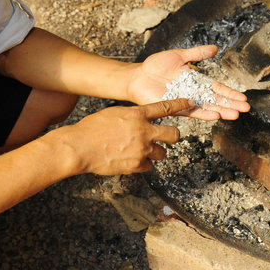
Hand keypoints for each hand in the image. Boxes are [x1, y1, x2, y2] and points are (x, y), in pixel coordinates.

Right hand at [58, 98, 193, 175]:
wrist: (79, 147)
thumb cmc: (92, 129)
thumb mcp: (114, 113)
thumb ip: (132, 116)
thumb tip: (143, 119)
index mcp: (137, 114)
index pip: (165, 107)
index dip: (180, 104)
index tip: (190, 103)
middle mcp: (143, 130)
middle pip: (174, 134)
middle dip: (173, 136)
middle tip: (169, 137)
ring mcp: (141, 149)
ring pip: (163, 152)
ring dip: (155, 152)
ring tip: (140, 150)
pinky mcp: (137, 165)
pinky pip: (149, 165)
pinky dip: (143, 163)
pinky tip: (130, 159)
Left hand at [126, 45, 248, 121]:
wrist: (138, 75)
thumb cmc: (156, 65)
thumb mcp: (179, 55)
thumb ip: (197, 53)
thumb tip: (216, 48)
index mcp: (196, 81)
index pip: (217, 88)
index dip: (230, 93)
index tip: (243, 98)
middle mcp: (193, 93)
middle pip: (216, 100)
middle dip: (231, 104)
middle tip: (246, 109)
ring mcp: (185, 101)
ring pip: (207, 107)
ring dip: (221, 111)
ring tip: (235, 115)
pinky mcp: (175, 107)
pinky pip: (191, 112)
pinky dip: (203, 114)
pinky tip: (215, 116)